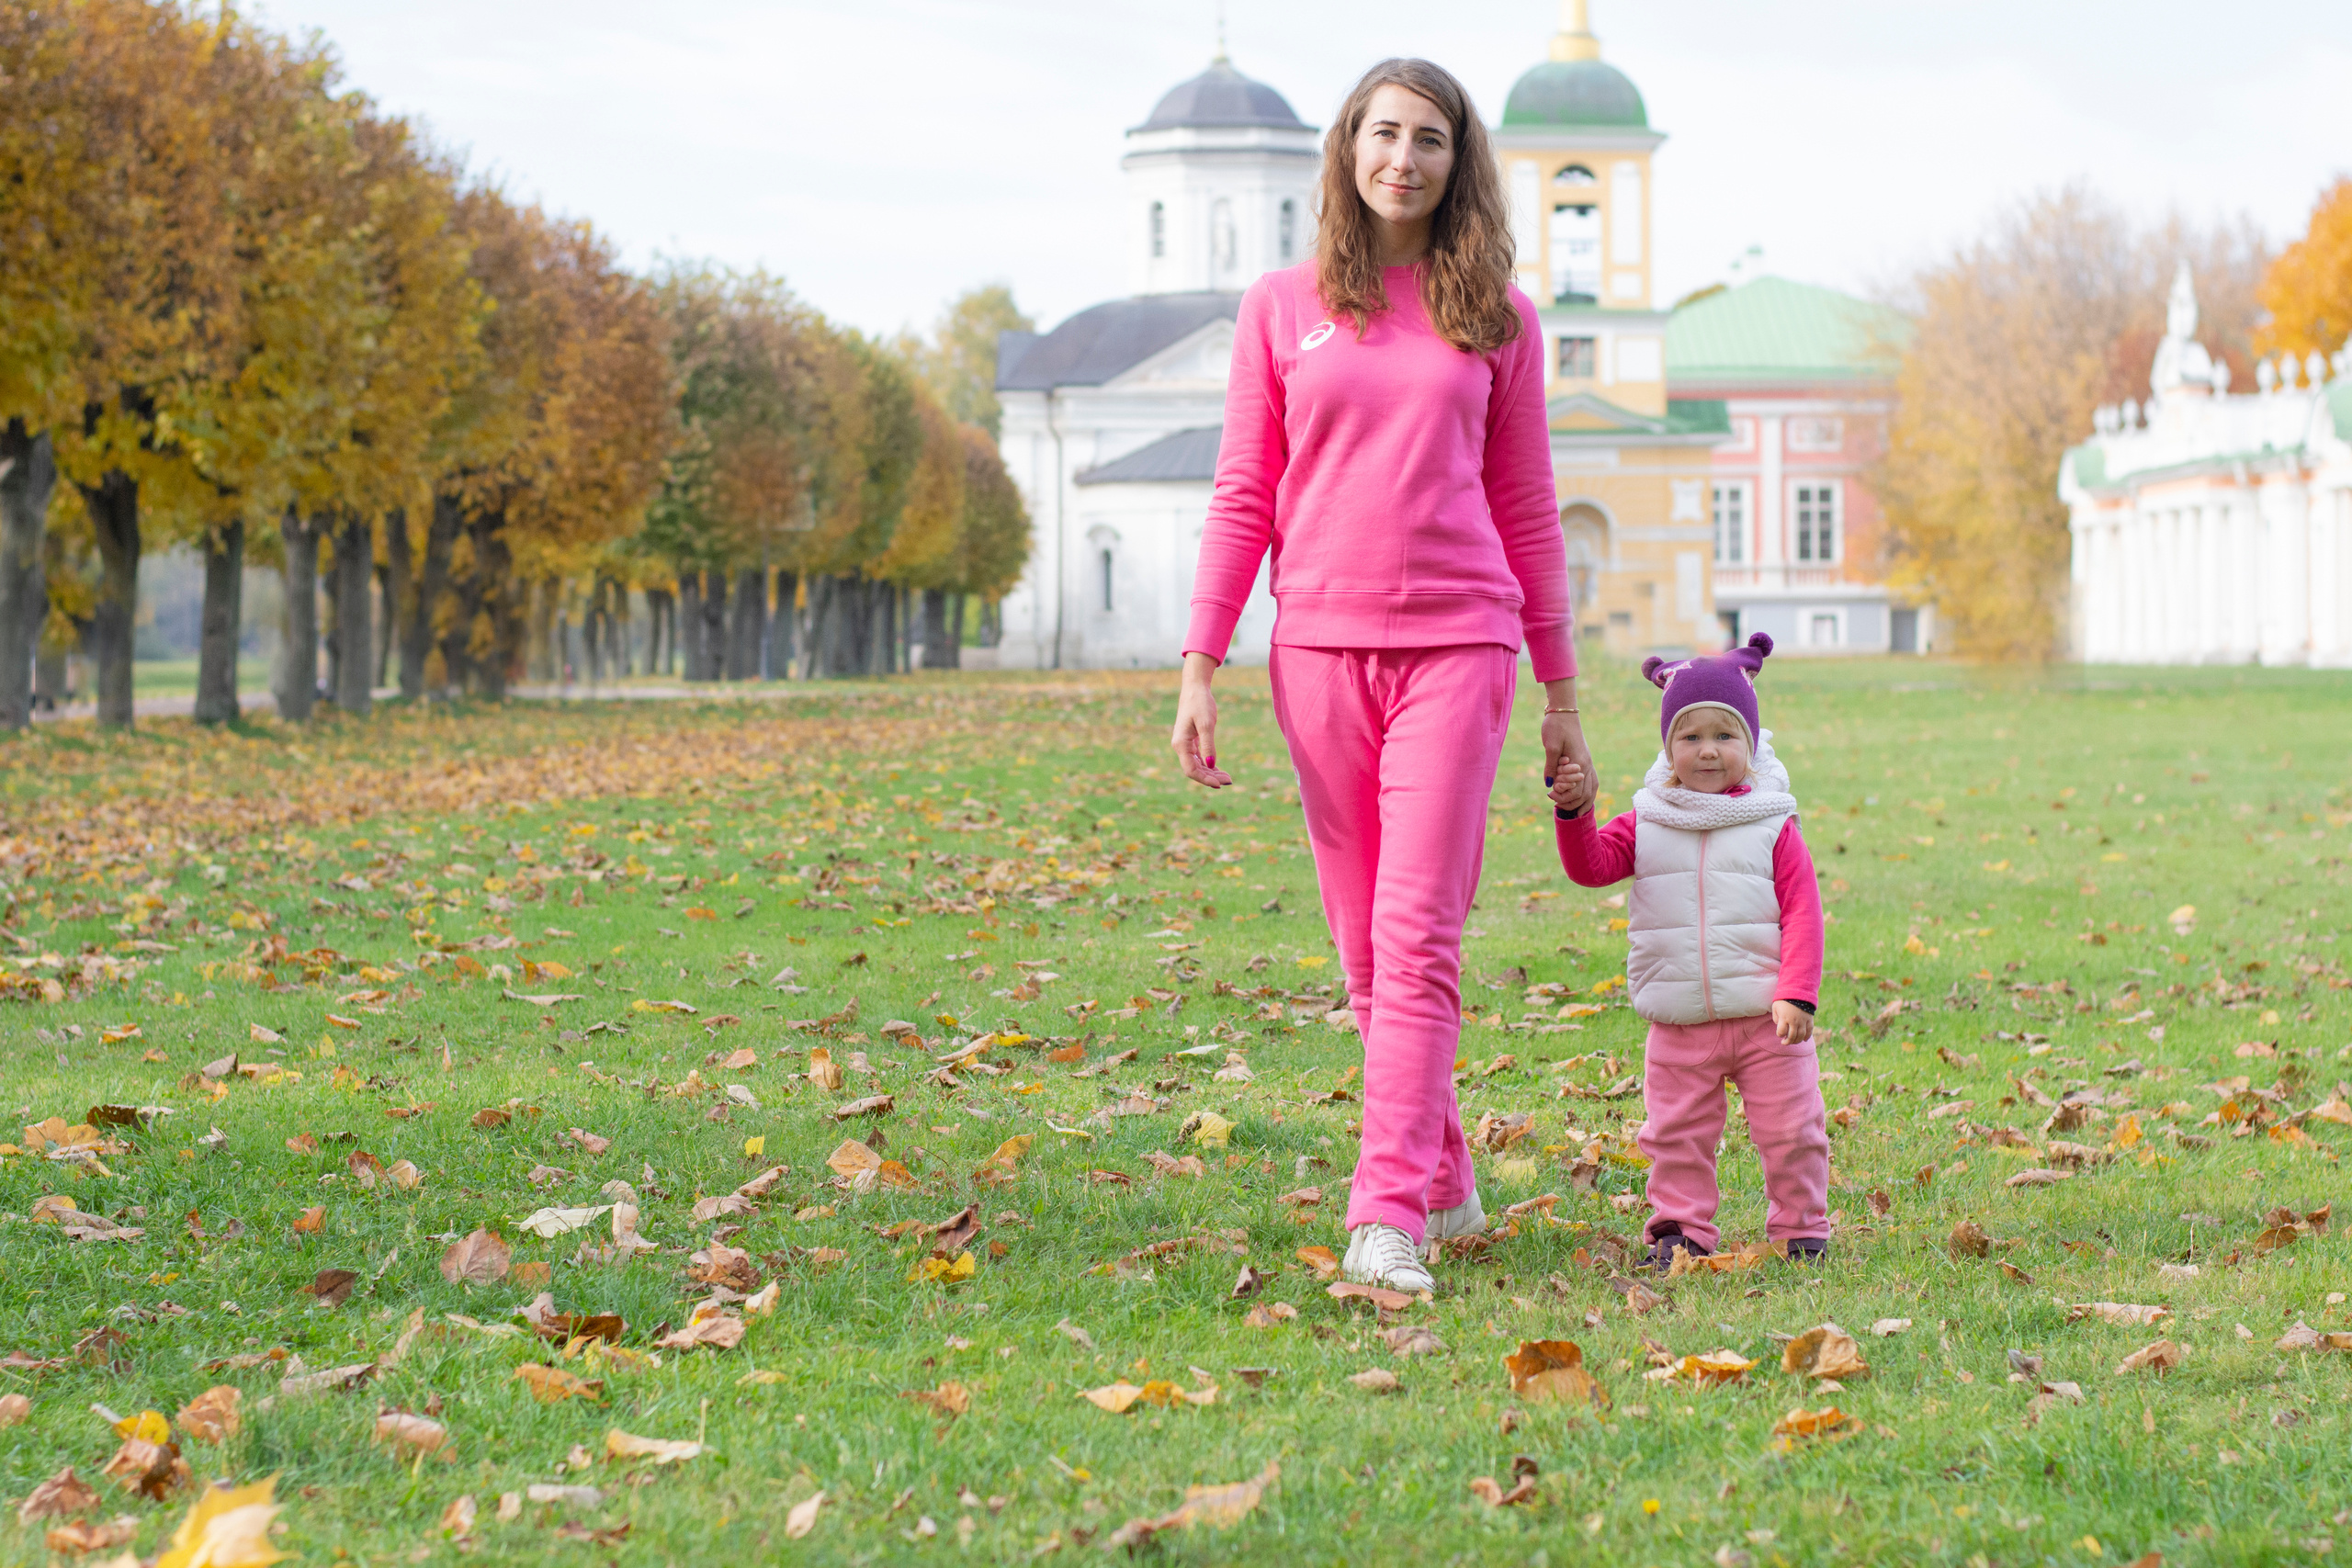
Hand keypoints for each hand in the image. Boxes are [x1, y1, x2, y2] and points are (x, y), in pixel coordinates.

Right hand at [1171, 651, 1229, 788]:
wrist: (1195, 688)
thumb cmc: (1200, 703)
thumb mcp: (1207, 724)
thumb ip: (1208, 745)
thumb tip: (1211, 765)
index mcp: (1180, 744)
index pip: (1191, 770)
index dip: (1204, 779)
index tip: (1220, 784)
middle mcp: (1180, 746)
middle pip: (1194, 770)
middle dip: (1211, 778)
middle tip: (1229, 781)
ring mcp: (1185, 744)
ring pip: (1197, 765)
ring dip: (1211, 773)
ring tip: (1227, 778)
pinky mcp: (1191, 740)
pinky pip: (1199, 758)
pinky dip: (1209, 765)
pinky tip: (1219, 769)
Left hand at [1542, 714, 1593, 813]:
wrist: (1564, 711)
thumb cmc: (1556, 726)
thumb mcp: (1550, 747)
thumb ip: (1551, 767)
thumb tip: (1549, 785)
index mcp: (1579, 763)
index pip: (1575, 790)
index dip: (1563, 797)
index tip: (1549, 795)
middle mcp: (1587, 764)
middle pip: (1585, 793)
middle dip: (1571, 802)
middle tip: (1555, 803)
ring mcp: (1588, 761)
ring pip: (1592, 788)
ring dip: (1583, 801)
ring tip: (1573, 810)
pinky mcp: (1585, 758)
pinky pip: (1592, 780)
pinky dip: (1588, 791)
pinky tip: (1582, 797)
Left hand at [1772, 1000, 1813, 1045]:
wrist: (1798, 991)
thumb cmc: (1784, 1000)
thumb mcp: (1775, 1007)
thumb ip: (1776, 1017)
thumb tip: (1779, 1025)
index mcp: (1784, 1018)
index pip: (1781, 1032)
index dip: (1779, 1035)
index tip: (1779, 1033)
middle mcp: (1794, 1021)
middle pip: (1792, 1036)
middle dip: (1787, 1042)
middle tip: (1784, 1042)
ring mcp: (1803, 1021)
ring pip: (1801, 1035)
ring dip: (1797, 1041)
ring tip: (1793, 1041)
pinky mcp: (1809, 1019)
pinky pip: (1810, 1030)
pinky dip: (1807, 1036)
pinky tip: (1804, 1040)